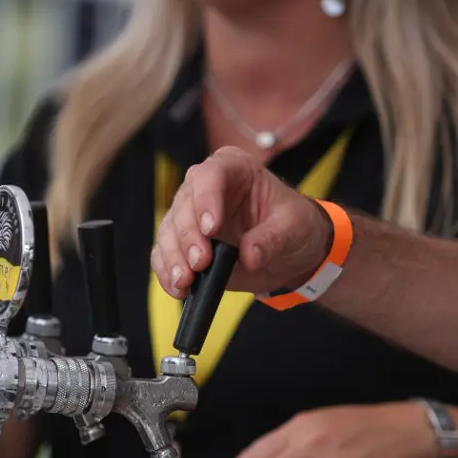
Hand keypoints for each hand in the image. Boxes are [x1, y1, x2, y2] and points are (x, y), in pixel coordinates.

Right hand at [151, 146, 331, 298]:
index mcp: (234, 169)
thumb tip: (248, 255)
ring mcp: (190, 217)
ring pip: (169, 232)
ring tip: (186, 281)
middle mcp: (205, 189)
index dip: (206, 200)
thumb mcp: (293, 228)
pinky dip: (168, 274)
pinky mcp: (183, 245)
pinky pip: (164, 256)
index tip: (211, 229)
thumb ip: (272, 239)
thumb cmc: (292, 226)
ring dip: (174, 259)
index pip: (210, 175)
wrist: (287, 252)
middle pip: (183, 206)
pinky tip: (178, 288)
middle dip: (188, 238)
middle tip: (200, 263)